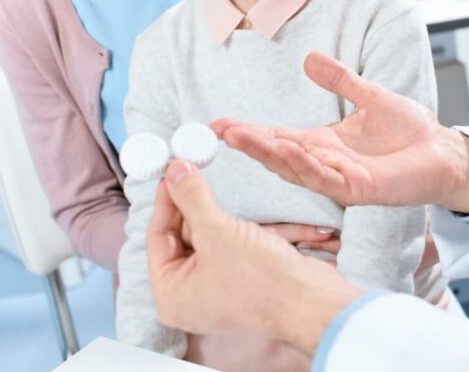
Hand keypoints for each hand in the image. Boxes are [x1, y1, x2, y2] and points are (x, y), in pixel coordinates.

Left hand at [147, 161, 361, 353]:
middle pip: (181, 236)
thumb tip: (176, 172)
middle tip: (191, 168)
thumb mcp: (218, 231)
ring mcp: (217, 286)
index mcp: (172, 294)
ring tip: (210, 181)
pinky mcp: (241, 277)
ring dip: (213, 211)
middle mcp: (190, 294)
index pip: (158, 237)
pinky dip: (232, 224)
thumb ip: (192, 198)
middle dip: (190, 203)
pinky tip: (234, 204)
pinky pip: (228, 244)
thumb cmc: (262, 282)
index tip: (171, 171)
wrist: (310, 300)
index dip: (165, 199)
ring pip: (207, 237)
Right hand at [213, 52, 468, 212]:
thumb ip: (340, 80)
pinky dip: (304, 164)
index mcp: (323, 144)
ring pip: (294, 168)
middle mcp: (325, 163)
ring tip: (240, 137)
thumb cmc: (410, 132)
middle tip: (218, 130)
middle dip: (248, 143)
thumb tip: (310, 58)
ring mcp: (340, 179)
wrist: (444, 152)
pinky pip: (326, 178)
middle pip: (277, 155)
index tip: (217, 123)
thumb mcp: (370, 96)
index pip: (277, 138)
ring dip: (267, 153)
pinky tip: (287, 150)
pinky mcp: (359, 189)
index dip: (248, 132)